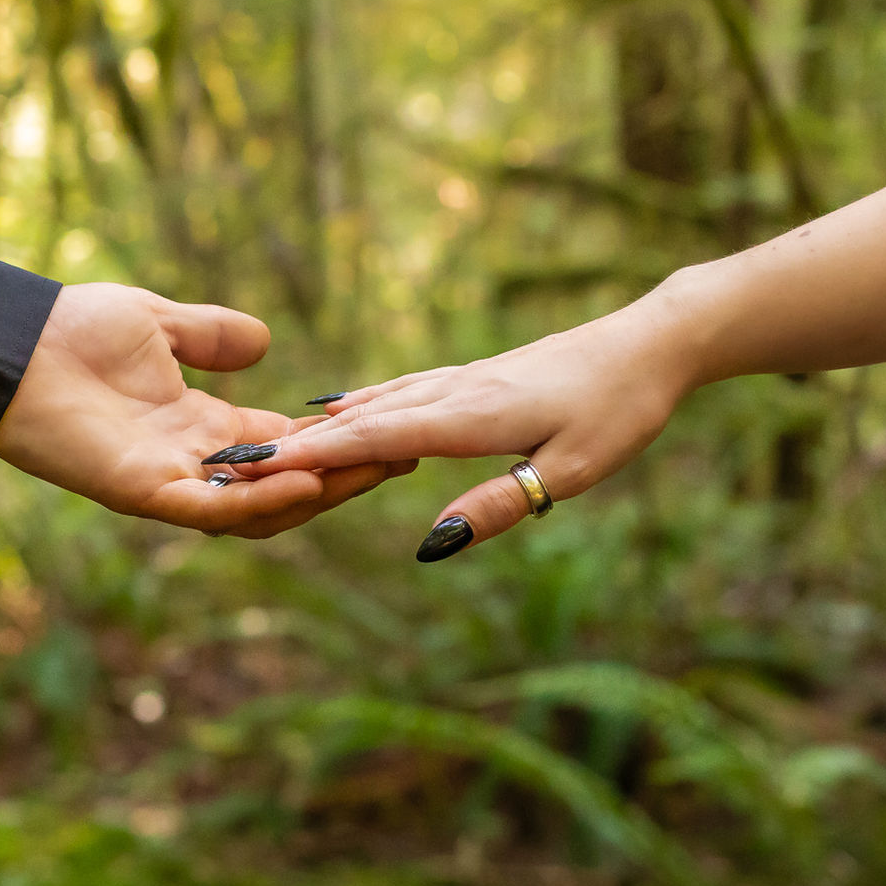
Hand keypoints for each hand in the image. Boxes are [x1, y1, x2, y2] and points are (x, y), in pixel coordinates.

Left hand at [0, 282, 409, 537]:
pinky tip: (303, 478)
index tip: (389, 430)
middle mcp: (191, 463)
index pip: (281, 445)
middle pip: (282, 484)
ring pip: (256, 507)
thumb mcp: (159, 323)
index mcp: (198, 426)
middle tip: (402, 457)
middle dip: (342, 475)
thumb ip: (211, 336)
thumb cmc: (70, 330)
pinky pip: (212, 510)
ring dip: (314, 494)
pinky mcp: (142, 491)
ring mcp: (169, 482)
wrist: (11, 344)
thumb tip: (264, 341)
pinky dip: (258, 501)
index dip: (333, 443)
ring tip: (368, 470)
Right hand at [222, 280, 707, 556]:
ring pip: (377, 400)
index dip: (314, 456)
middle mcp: (455, 392)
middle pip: (361, 418)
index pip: (374, 438)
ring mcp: (463, 379)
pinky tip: (341, 403)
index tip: (255, 470)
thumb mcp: (569, 472)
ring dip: (321, 423)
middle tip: (233, 462)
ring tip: (269, 442)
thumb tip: (433, 543)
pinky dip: (359, 401)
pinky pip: (400, 390)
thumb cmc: (618, 411)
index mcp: (470, 417)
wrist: (652, 343)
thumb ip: (499, 506)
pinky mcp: (476, 376)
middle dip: (298, 442)